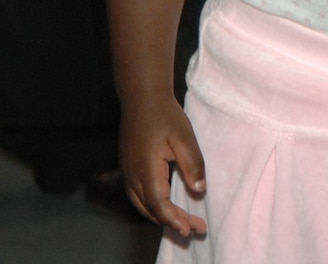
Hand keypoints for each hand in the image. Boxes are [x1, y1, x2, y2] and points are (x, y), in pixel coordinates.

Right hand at [119, 95, 207, 236]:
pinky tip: (167, 208)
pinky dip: (153, 208)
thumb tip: (199, 190)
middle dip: (172, 223)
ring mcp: (128, 173)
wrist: (142, 98)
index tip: (191, 229)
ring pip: (142, 206)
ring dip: (162, 217)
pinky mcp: (129, 169)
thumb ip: (192, 164)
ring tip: (184, 224)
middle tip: (195, 229)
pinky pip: (139, 196)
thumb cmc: (164, 115)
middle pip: (150, 210)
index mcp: (145, 170)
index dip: (174, 220)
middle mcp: (132, 176)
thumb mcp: (184, 137)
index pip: (158, 205)